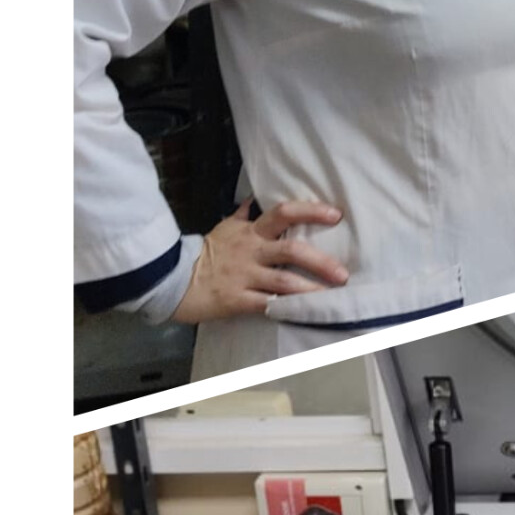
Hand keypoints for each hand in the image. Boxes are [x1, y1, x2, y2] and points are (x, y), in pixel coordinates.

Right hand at [172, 198, 348, 323]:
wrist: (171, 279)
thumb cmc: (205, 253)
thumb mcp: (224, 229)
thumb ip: (241, 217)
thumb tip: (250, 201)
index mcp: (251, 232)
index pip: (283, 213)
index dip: (311, 212)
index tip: (336, 215)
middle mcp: (251, 251)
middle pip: (291, 250)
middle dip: (321, 261)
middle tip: (343, 273)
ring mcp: (245, 276)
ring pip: (284, 281)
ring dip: (311, 289)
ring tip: (332, 296)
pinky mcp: (238, 300)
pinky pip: (268, 304)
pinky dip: (287, 308)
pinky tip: (305, 313)